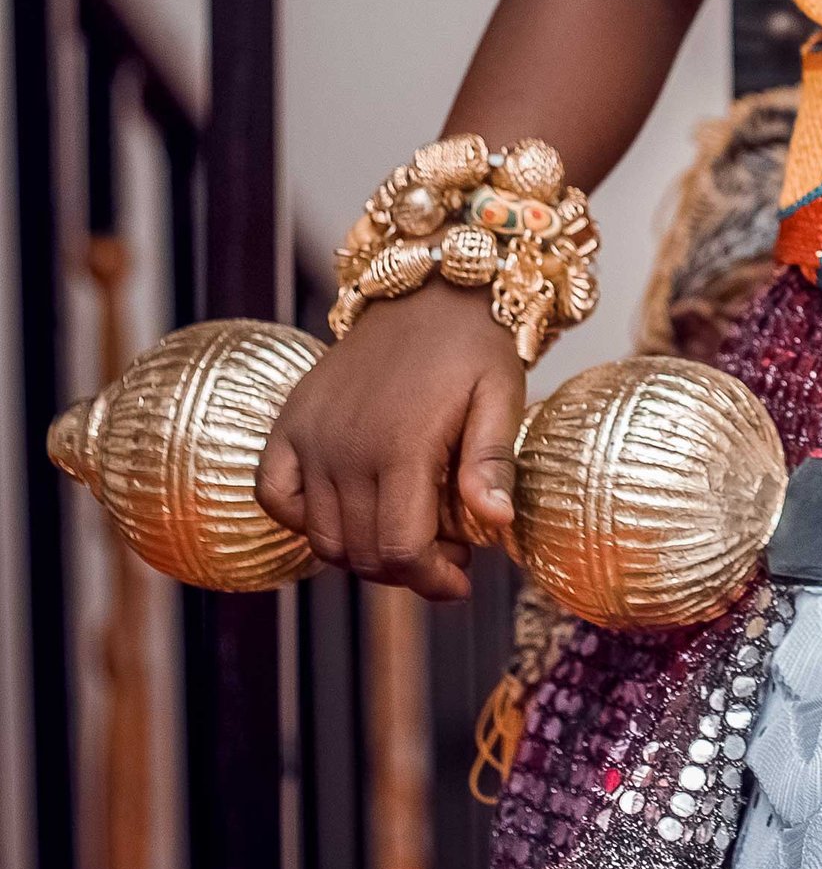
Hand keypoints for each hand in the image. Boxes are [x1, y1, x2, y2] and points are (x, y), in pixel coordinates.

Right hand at [256, 281, 526, 601]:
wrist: (431, 289)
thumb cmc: (475, 346)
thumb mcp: (501, 395)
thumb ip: (491, 462)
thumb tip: (497, 523)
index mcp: (400, 444)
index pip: (399, 549)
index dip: (430, 579)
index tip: (461, 579)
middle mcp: (344, 447)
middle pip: (361, 553)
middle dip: (406, 570)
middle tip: (447, 553)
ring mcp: (310, 436)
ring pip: (322, 538)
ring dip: (363, 553)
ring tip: (409, 530)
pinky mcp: (288, 424)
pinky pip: (273, 496)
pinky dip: (302, 520)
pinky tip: (346, 510)